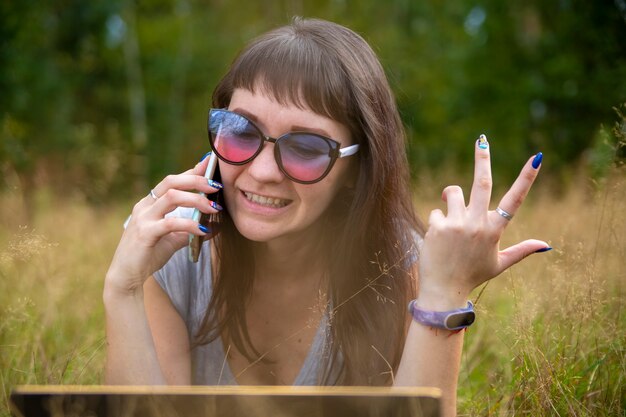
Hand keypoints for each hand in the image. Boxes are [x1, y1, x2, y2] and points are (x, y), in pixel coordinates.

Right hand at [105, 156, 221, 295]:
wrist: (127, 277)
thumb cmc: (148, 255)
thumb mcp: (173, 239)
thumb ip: (190, 230)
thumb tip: (215, 227)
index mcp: (150, 203)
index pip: (173, 181)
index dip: (192, 171)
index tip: (210, 164)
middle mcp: (145, 206)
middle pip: (171, 182)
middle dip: (196, 180)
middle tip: (216, 186)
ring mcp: (143, 218)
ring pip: (172, 197)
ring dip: (196, 199)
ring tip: (214, 208)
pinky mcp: (145, 233)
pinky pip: (170, 223)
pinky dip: (190, 224)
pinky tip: (203, 230)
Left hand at [417, 136, 548, 308]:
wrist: (443, 289)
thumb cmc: (472, 275)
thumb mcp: (499, 264)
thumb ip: (521, 250)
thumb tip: (546, 245)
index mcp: (495, 230)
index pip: (515, 200)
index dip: (527, 178)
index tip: (537, 158)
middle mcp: (478, 224)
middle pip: (482, 182)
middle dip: (482, 158)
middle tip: (482, 140)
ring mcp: (457, 224)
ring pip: (452, 193)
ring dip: (450, 199)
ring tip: (451, 220)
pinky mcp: (437, 226)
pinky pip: (436, 211)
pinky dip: (437, 221)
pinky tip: (437, 239)